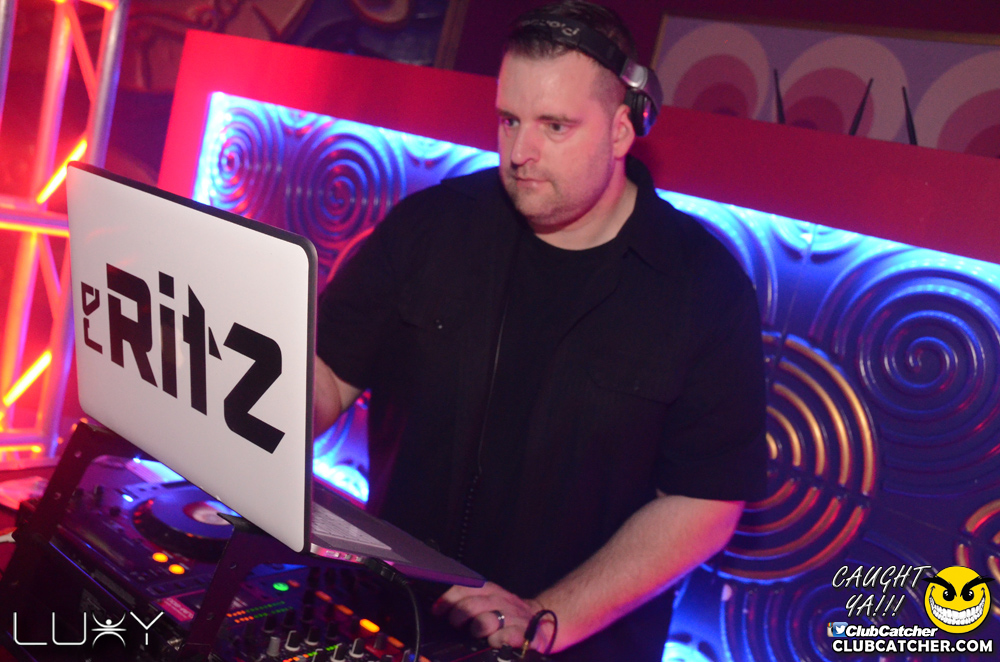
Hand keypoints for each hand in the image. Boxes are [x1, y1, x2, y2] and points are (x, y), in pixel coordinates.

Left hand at [431, 581, 553, 650]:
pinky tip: (494, 642)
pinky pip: (507, 636)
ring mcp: (513, 617)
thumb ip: (468, 601)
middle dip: (458, 616)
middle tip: (456, 625)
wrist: (544, 621)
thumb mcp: (490, 601)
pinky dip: (497, 640)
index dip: (448, 600)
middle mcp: (501, 601)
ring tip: (476, 634)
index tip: (438, 611)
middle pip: (472, 605)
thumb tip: (438, 609)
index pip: (465, 588)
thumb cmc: (509, 614)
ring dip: (477, 628)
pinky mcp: (525, 634)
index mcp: (491, 591)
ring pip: (487, 620)